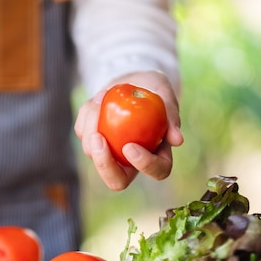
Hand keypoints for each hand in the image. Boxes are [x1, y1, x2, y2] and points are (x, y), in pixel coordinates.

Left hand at [74, 70, 182, 190]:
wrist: (134, 81)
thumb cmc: (154, 89)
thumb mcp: (165, 95)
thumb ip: (171, 116)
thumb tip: (177, 140)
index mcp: (157, 154)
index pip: (157, 171)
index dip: (145, 164)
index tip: (130, 146)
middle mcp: (131, 160)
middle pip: (117, 180)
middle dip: (104, 164)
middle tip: (98, 139)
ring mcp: (110, 152)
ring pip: (93, 153)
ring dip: (92, 126)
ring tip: (103, 99)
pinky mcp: (93, 139)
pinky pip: (83, 133)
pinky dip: (87, 116)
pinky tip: (98, 99)